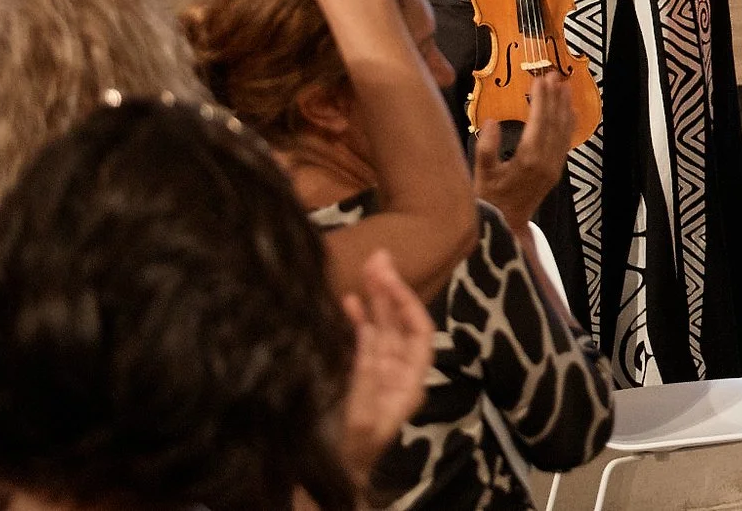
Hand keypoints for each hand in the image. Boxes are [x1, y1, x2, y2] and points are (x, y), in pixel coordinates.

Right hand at [337, 248, 434, 478]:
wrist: (322, 484)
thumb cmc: (345, 451)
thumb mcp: (360, 413)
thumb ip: (363, 373)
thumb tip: (366, 329)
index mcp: (408, 385)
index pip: (419, 333)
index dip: (407, 303)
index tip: (390, 279)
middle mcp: (396, 377)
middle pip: (399, 326)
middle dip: (390, 292)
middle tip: (378, 258)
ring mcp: (374, 376)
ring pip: (380, 330)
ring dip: (373, 300)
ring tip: (365, 270)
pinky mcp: (353, 378)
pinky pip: (359, 345)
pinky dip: (355, 322)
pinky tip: (347, 302)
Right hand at [473, 72, 574, 237]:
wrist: (503, 226)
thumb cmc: (487, 200)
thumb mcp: (480, 174)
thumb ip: (486, 147)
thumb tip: (492, 121)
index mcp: (528, 159)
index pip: (539, 122)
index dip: (541, 99)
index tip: (540, 79)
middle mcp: (546, 161)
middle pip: (554, 123)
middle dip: (554, 98)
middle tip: (554, 74)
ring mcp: (553, 167)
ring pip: (563, 131)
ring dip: (564, 107)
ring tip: (563, 87)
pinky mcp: (555, 171)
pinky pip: (565, 142)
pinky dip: (568, 124)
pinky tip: (569, 112)